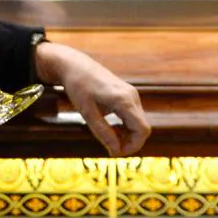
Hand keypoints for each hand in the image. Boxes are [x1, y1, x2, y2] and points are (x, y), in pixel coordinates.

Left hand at [35, 41, 148, 155]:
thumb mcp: (86, 112)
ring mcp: (131, 94)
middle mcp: (132, 96)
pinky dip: (125, 126)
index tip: (116, 152)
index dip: (133, 146)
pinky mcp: (128, 94)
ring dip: (126, 135)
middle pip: (142, 128)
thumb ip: (102, 132)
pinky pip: (133, 116)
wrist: (75, 65)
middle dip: (129, 142)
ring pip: (138, 123)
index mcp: (123, 100)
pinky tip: (110, 127)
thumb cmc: (78, 87)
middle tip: (109, 146)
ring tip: (107, 135)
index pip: (142, 130)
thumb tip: (115, 150)